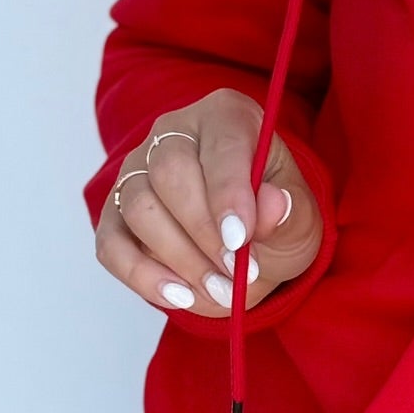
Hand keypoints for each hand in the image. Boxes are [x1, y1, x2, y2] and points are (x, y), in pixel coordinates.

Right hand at [95, 88, 323, 318]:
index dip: (228, 194)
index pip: (220, 144)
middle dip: (203, 232)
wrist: (250, 245)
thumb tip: (273, 205)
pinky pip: (111, 243)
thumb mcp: (301, 219)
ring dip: (179, 258)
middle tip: (236, 273)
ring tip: (220, 289)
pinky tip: (179, 296)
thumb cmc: (275, 219)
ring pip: (137, 207)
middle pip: (169, 172)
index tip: (240, 239)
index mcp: (227, 116)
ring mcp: (137, 170)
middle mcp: (174, 133)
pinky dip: (142, 275)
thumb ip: (291, 213)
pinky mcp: (114, 212)